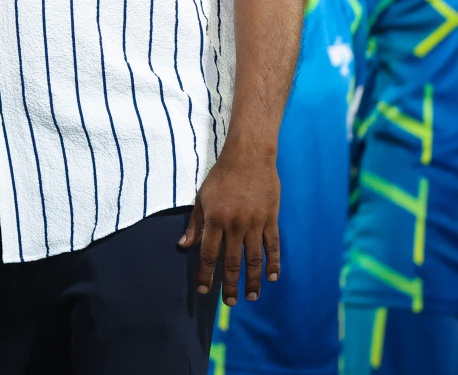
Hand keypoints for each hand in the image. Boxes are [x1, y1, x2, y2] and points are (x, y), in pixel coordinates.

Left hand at [178, 140, 280, 305]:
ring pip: (254, 258)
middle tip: (229, 303)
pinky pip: (273, 245)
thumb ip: (195, 224)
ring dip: (252, 280)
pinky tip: (272, 277)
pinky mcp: (270, 218)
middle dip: (230, 285)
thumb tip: (183, 246)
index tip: (204, 290)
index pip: (208, 254)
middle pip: (232, 261)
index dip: (206, 274)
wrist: (248, 156)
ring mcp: (254, 222)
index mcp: (215, 219)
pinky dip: (273, 262)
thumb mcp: (202, 197)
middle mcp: (234, 224)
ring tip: (251, 297)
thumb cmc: (221, 176)